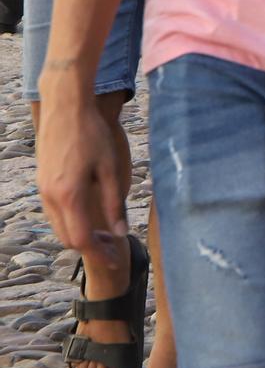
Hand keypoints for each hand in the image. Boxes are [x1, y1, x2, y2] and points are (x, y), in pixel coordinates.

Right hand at [36, 83, 128, 257]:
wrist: (64, 108)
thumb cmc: (92, 134)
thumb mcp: (110, 168)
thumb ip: (113, 203)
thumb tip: (120, 232)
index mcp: (68, 196)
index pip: (80, 240)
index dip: (98, 253)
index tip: (115, 259)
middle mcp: (50, 198)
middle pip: (67, 237)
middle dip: (89, 247)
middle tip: (114, 247)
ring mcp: (42, 191)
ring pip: (59, 226)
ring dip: (79, 234)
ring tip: (105, 233)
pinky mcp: (42, 183)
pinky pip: (54, 212)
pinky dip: (70, 220)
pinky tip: (89, 214)